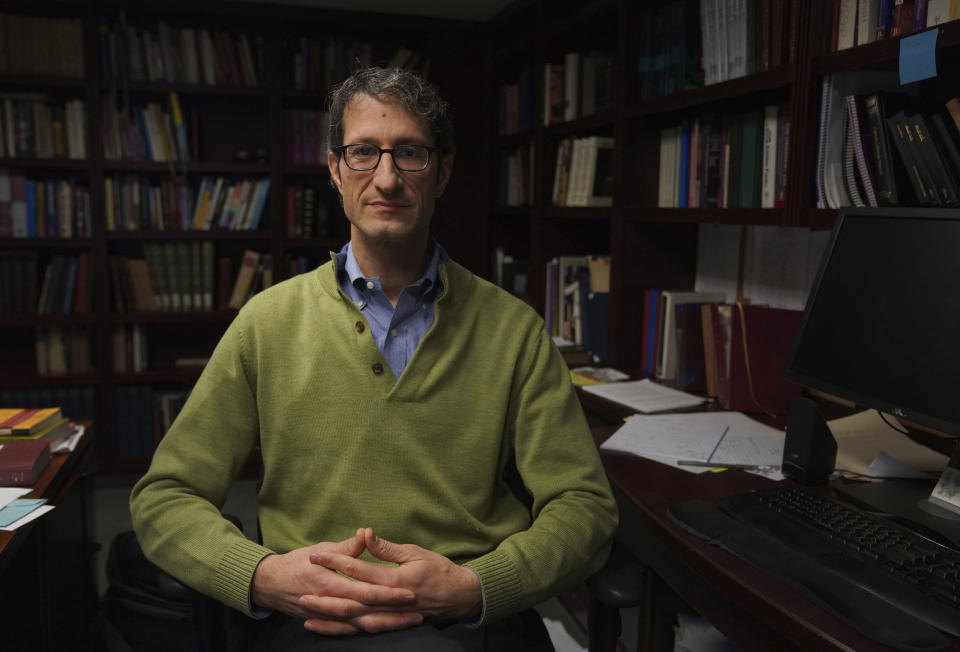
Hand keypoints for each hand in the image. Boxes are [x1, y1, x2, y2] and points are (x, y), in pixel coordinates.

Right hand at [251, 528, 420, 634]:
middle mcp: (329, 602)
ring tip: (410, 622)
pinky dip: (368, 631)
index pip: (364, 590)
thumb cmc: (299, 562)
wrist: (271, 583)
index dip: (388, 593)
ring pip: (361, 625)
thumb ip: (347, 547)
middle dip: (393, 614)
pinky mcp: (327, 622)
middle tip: (418, 612)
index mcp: (329, 581)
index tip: (409, 592)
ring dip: (386, 625)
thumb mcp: (322, 549)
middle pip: (366, 612)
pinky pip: (350, 630)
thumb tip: (366, 534)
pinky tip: (386, 629)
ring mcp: (327, 615)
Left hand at [301, 528, 481, 632]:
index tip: (317, 555)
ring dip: (331, 619)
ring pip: (356, 620)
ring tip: (307, 614)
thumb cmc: (438, 570)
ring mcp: (390, 616)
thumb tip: (366, 534)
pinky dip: (344, 631)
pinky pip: (364, 630)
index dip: (337, 561)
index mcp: (396, 579)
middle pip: (353, 600)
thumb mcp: (415, 552)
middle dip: (326, 596)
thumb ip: (387, 548)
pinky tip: (328, 627)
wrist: (459, 597)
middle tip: (301, 592)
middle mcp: (391, 602)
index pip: (360, 570)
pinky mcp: (390, 624)